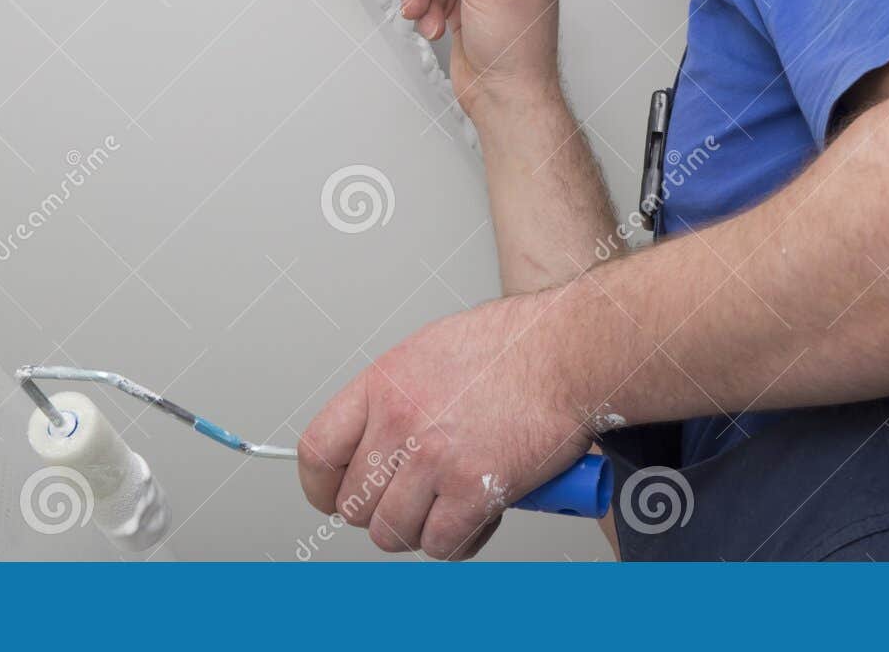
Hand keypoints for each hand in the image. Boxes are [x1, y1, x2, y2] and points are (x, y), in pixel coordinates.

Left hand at [297, 293, 592, 559]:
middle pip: (355, 505)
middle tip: (414, 502)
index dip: (323, 486)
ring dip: (421, 530)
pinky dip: (459, 541)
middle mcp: (400, 422)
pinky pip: (441, 544)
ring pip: (393, 532)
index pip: (318, 451)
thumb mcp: (433, 351)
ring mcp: (433, 459)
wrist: (569, 352)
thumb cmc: (517, 345)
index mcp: (383, 384)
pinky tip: (481, 514)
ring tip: (451, 508)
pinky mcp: (474, 491)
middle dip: (382, 512)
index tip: (337, 495)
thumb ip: (400, 397)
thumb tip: (384, 439)